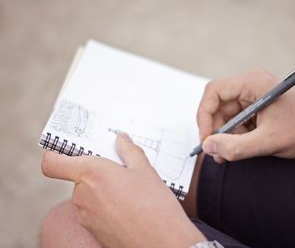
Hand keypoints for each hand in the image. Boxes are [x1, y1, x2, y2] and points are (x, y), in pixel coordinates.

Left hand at [41, 133, 204, 247]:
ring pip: (88, 195)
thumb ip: (129, 151)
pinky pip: (95, 212)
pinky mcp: (93, 230)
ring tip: (130, 193)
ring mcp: (85, 215)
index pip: (52, 163)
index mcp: (91, 172)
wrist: (160, 241)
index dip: (56, 156)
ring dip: (103, 191)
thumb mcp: (145, 170)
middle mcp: (82, 194)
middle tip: (121, 172)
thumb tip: (121, 139)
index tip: (71, 153)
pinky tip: (129, 208)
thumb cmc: (152, 205)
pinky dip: (107, 207)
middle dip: (97, 173)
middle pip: (79, 177)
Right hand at [197, 70, 294, 162]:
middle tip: (216, 152)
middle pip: (218, 104)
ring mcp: (256, 95)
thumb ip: (235, 147)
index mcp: (254, 83)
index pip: (214, 92)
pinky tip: (242, 148)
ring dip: (225, 135)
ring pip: (227, 114)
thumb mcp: (269, 142)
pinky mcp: (260, 107)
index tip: (206, 139)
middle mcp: (252, 85)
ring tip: (230, 154)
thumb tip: (208, 146)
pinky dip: (236, 135)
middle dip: (214, 129)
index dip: (204, 115)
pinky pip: (238, 119)